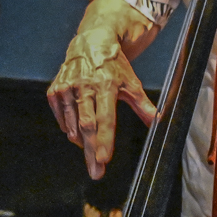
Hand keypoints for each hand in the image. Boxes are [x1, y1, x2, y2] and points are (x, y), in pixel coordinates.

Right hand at [48, 23, 157, 179]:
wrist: (90, 43)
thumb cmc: (114, 66)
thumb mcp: (132, 83)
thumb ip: (145, 106)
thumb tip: (161, 123)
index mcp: (105, 85)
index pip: (105, 118)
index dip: (105, 140)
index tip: (104, 160)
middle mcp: (84, 86)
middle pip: (87, 125)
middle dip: (91, 151)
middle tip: (96, 173)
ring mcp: (67, 88)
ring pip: (72, 124)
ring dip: (81, 142)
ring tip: (91, 154)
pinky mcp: (55, 90)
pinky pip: (62, 118)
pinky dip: (69, 129)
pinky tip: (78, 133)